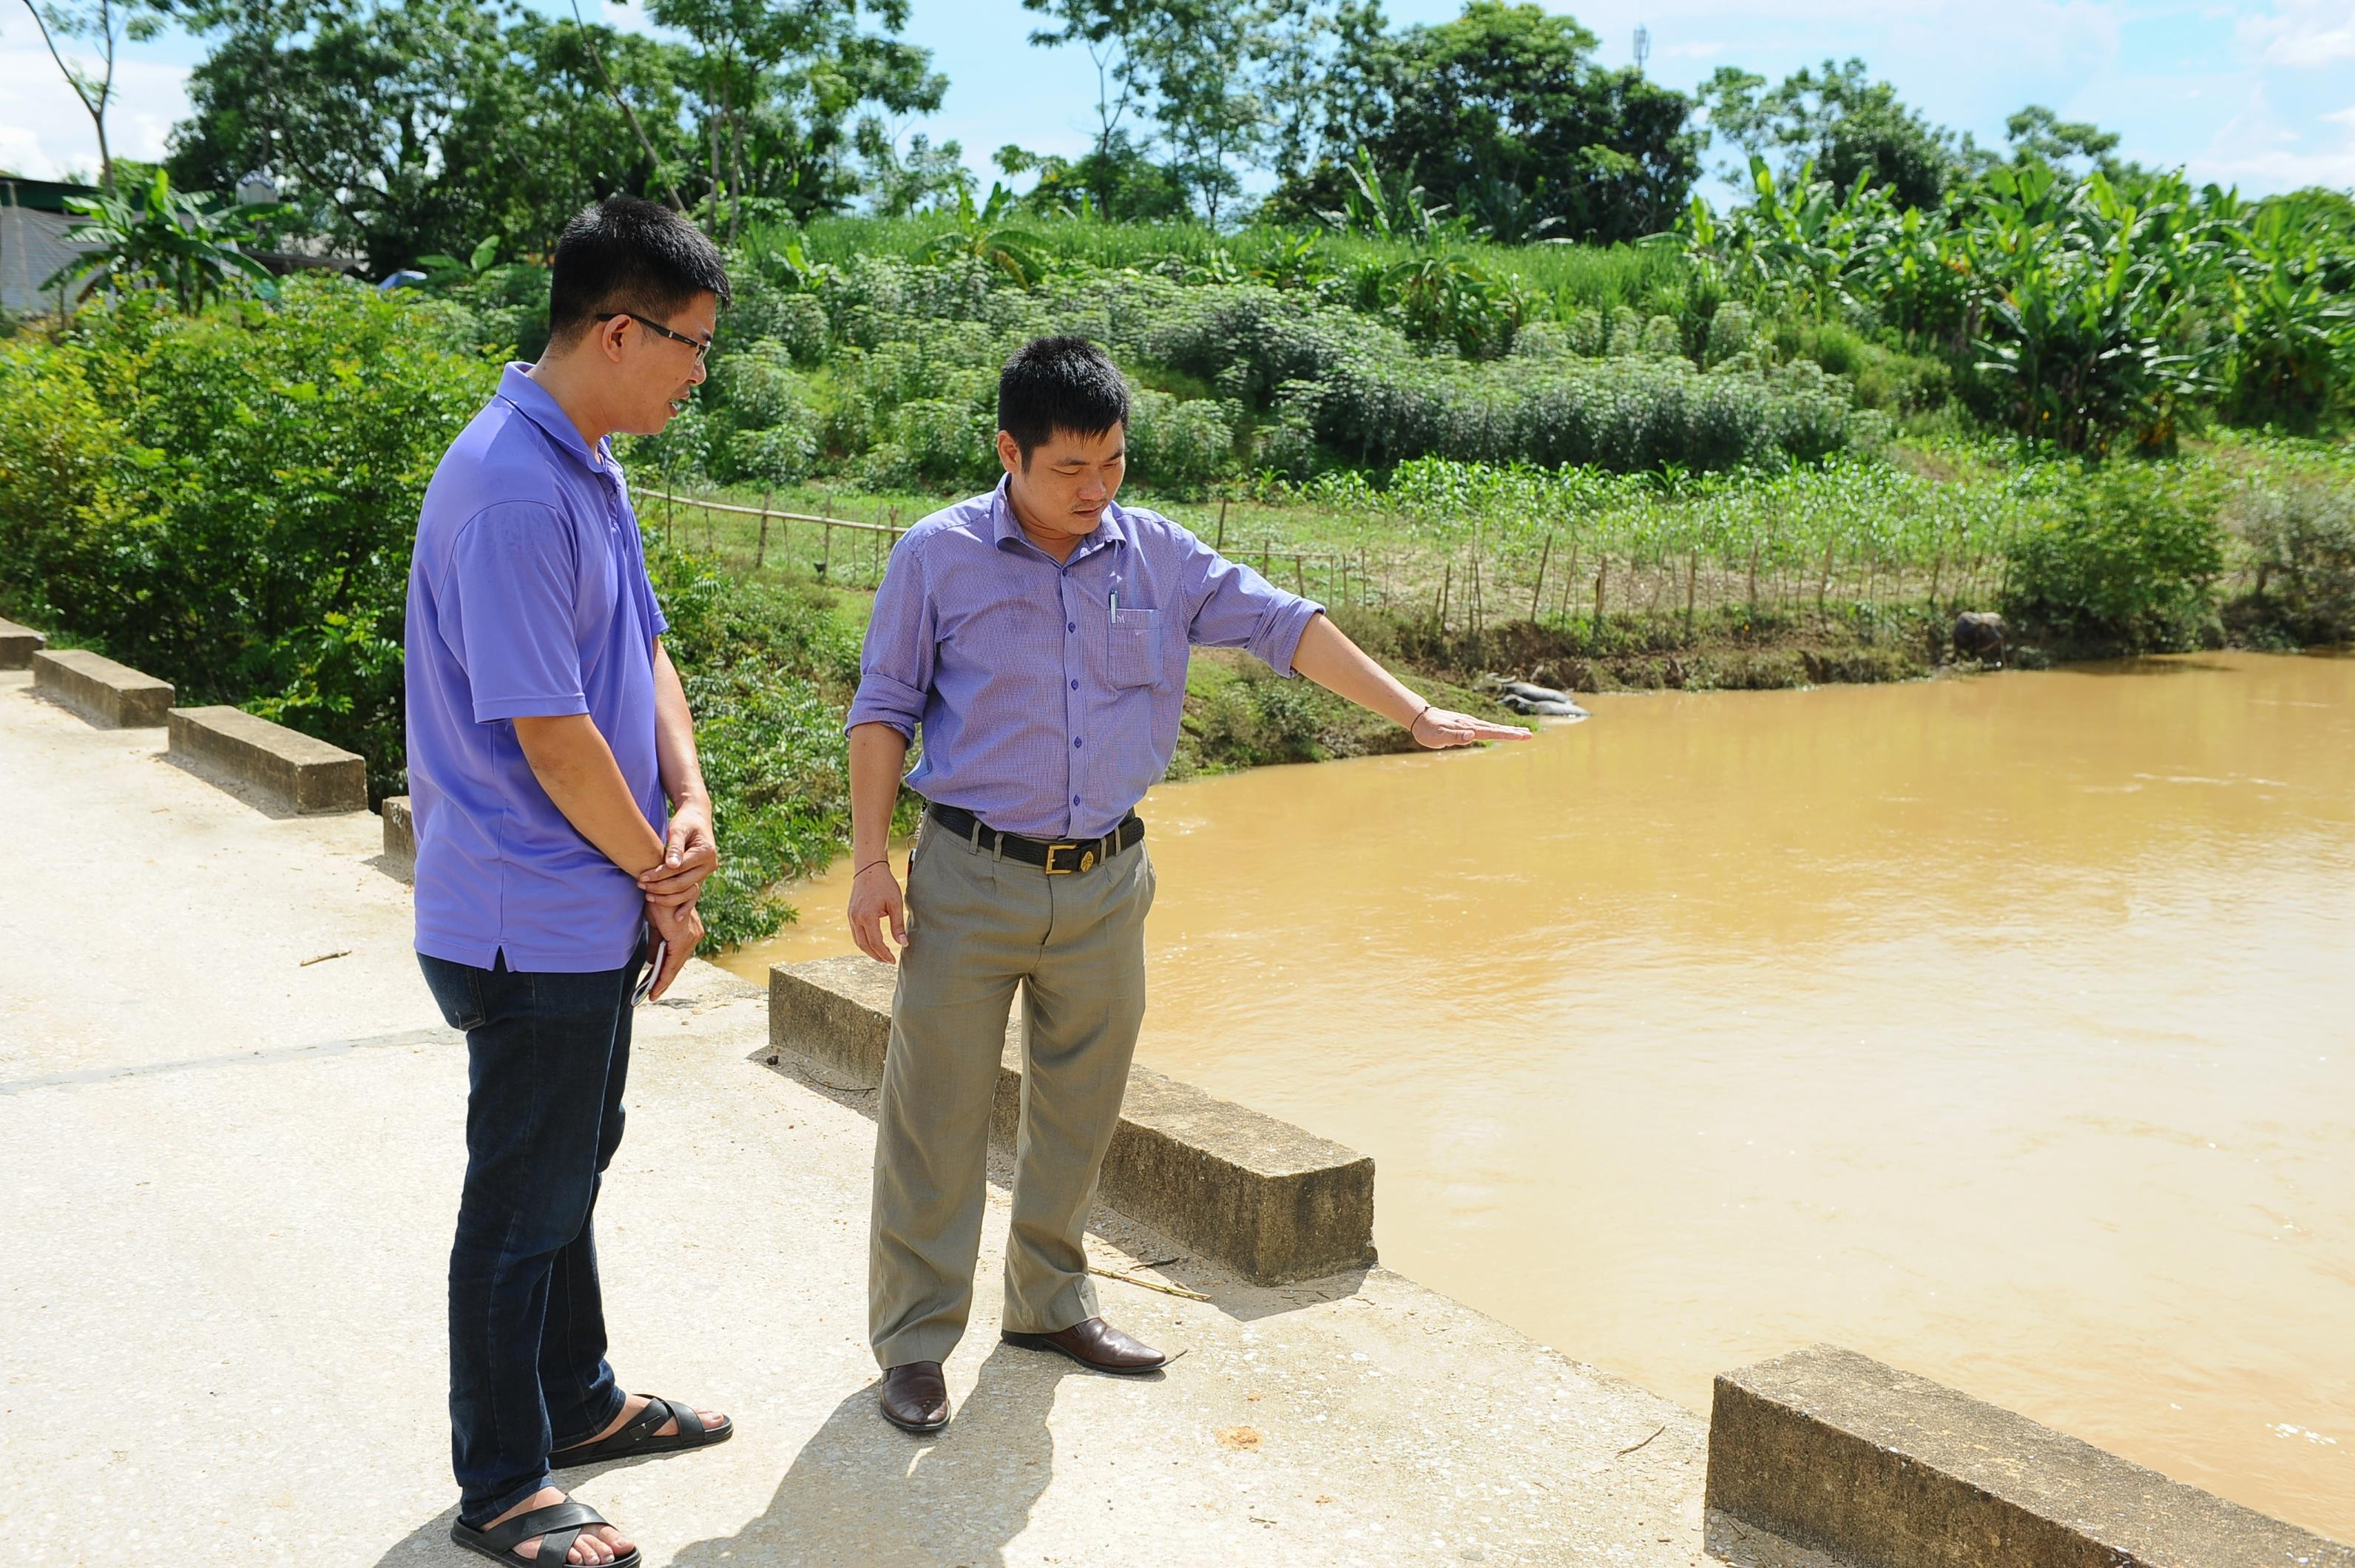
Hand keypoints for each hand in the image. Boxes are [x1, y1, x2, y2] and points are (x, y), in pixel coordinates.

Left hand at [639, 799, 716, 901]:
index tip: (642, 876)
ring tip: (647, 895)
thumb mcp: (679, 829)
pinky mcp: (701, 878)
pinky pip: (692, 895)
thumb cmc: (685, 821)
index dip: (660, 874)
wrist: (697, 818)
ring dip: (667, 897)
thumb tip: (672, 865)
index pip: (680, 868)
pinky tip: (675, 918)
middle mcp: (710, 866)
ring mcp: (707, 874)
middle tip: (641, 885)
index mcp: (706, 852)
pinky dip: (684, 906)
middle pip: (683, 883)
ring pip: (687, 892)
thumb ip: (676, 847)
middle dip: (660, 887)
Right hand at [642, 896, 701, 1000]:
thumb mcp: (657, 926)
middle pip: (678, 963)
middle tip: (653, 994)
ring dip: (662, 981)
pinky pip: (672, 962)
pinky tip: (655, 986)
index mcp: (690, 931)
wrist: (657, 886)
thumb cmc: (657, 901)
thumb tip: (651, 960)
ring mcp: (690, 937)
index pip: (679, 956)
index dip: (669, 972)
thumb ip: (656, 943)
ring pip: (675, 965)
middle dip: (664, 980)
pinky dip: (663, 975)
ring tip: (652, 994)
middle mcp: (695, 935)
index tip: (659, 986)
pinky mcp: (681, 938)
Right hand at [846, 860, 905, 965]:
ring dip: (869, 951)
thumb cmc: (884, 884)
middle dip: (876, 956)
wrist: (869, 869)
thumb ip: (898, 925)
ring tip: (882, 956)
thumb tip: (903, 943)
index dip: (884, 954)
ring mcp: (851, 916)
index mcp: (867, 916)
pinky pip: (855, 933)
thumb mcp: (895, 903)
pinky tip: (873, 944)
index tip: (893, 960)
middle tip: (888, 961)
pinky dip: (864, 942)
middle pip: (864, 945)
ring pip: (858, 941)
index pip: (875, 942)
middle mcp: (856, 918)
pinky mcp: (851, 914)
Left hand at [1409, 705, 1532, 748]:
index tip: (1522, 736)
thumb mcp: (1438, 736)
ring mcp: (1470, 723)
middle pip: (1496, 728)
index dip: (1507, 734)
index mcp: (1468, 728)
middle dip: (1513, 732)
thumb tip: (1472, 736)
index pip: (1492, 732)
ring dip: (1508, 730)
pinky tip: (1501, 731)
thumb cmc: (1428, 730)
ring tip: (1522, 733)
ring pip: (1493, 727)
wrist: (1420, 717)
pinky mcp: (1466, 724)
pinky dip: (1497, 729)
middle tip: (1530, 735)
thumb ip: (1454, 736)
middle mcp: (1472, 724)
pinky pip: (1486, 727)